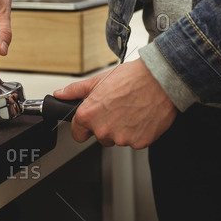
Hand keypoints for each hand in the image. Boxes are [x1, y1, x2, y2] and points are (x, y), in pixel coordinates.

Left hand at [54, 59, 176, 148]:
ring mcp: (122, 138)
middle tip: (118, 108)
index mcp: (89, 114)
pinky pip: (134, 141)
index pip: (78, 133)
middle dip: (106, 125)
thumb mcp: (98, 80)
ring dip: (122, 128)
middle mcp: (103, 129)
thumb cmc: (132, 78)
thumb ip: (76, 90)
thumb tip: (61, 94)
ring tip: (131, 109)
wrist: (160, 80)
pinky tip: (141, 116)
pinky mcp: (139, 143)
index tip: (90, 122)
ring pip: (117, 139)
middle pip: (99, 136)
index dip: (83, 126)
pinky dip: (137, 132)